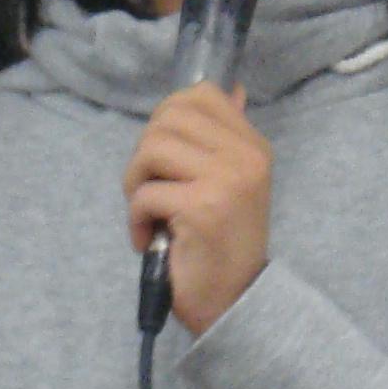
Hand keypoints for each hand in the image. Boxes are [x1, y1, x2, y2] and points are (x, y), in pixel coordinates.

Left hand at [123, 84, 270, 334]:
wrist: (234, 300)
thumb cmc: (220, 242)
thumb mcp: (230, 182)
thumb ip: (223, 137)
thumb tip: (230, 88)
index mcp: (252, 146)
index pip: (199, 95)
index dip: (165, 120)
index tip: (164, 157)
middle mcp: (246, 158)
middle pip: (168, 118)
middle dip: (144, 153)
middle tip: (150, 188)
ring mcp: (226, 182)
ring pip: (151, 149)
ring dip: (135, 184)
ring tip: (148, 211)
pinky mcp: (202, 210)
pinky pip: (145, 193)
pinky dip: (136, 219)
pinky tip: (150, 238)